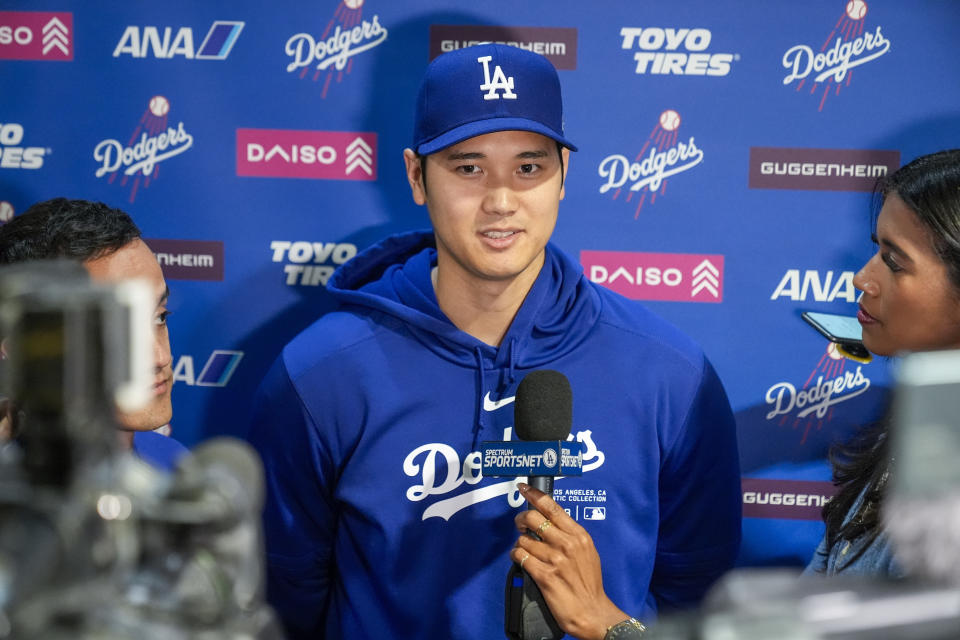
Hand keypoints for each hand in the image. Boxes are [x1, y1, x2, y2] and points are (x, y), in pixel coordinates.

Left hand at [510, 482, 629, 639]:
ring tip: (527, 552)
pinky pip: (520, 556)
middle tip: (520, 526)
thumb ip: (569, 534)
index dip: (534, 495)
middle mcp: (567, 544)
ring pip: (523, 539)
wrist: (592, 612)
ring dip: (521, 544)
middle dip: (521, 520)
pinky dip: (517, 557)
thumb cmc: (588, 582)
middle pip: (532, 518)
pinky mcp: (544, 575)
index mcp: (579, 535)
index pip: (552, 507)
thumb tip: (548, 518)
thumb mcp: (587, 551)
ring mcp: (555, 559)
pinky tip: (523, 561)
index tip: (522, 488)